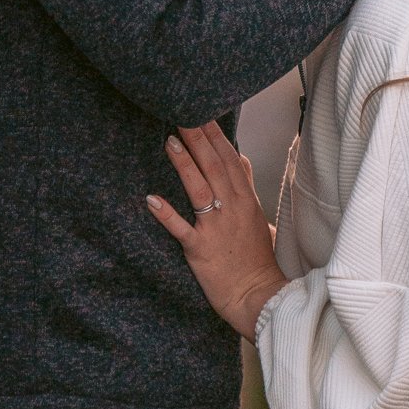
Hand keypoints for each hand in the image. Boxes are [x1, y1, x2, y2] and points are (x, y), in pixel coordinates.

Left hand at [146, 121, 288, 340]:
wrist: (258, 296)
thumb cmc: (255, 258)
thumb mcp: (257, 215)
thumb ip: (246, 185)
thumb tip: (241, 157)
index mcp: (245, 200)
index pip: (230, 159)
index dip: (215, 135)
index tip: (202, 111)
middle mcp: (232, 209)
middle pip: (215, 167)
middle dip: (199, 138)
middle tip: (182, 113)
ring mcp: (217, 228)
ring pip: (199, 190)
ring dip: (184, 165)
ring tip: (169, 141)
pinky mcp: (201, 249)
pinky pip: (182, 229)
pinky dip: (166, 214)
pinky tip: (150, 199)